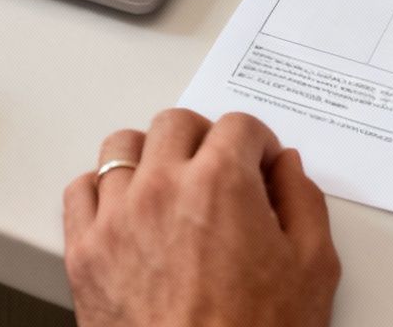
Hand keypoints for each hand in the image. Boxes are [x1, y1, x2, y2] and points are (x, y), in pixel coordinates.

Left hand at [64, 109, 338, 326]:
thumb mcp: (313, 268)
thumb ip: (303, 202)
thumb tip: (287, 168)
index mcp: (221, 183)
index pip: (238, 125)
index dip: (258, 144)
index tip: (261, 165)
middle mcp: (162, 187)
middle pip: (175, 124)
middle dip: (204, 138)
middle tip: (219, 167)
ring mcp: (116, 216)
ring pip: (121, 147)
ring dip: (148, 155)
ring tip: (168, 182)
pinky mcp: (84, 250)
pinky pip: (80, 192)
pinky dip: (102, 191)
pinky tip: (124, 209)